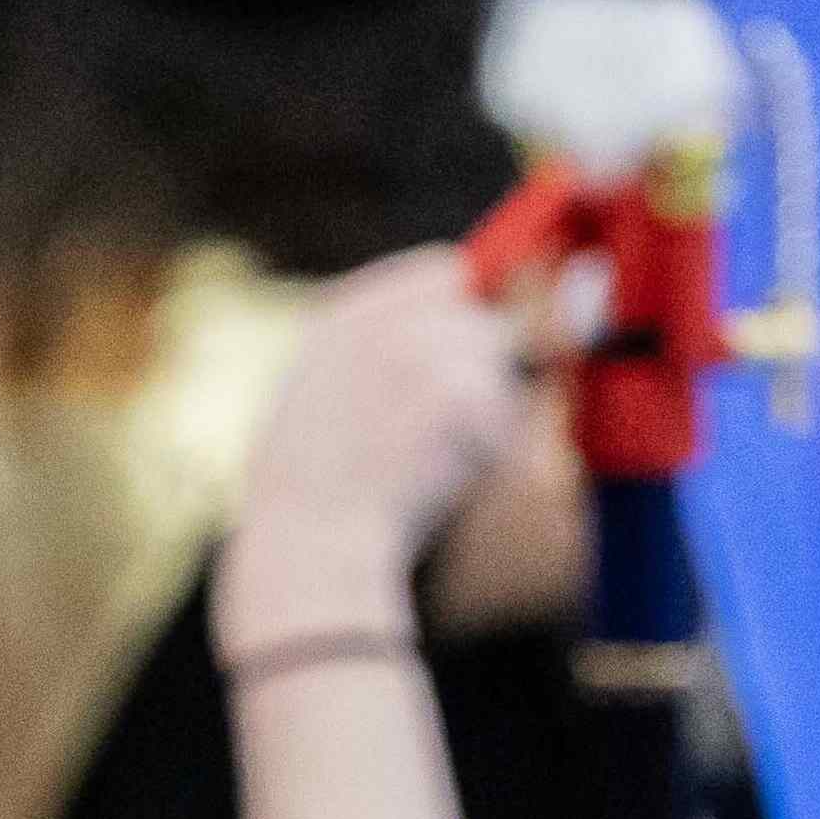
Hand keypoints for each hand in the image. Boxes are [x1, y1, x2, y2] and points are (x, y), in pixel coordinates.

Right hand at [222, 246, 537, 635]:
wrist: (312, 545)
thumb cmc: (309, 496)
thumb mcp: (313, 399)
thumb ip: (378, 350)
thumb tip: (466, 324)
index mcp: (343, 316)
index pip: (442, 273)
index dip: (463, 313)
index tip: (464, 353)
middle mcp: (388, 317)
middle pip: (482, 314)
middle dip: (482, 359)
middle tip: (446, 421)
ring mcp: (430, 349)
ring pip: (502, 361)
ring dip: (487, 405)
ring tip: (430, 457)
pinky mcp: (464, 393)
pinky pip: (511, 412)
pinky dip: (492, 448)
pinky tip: (440, 477)